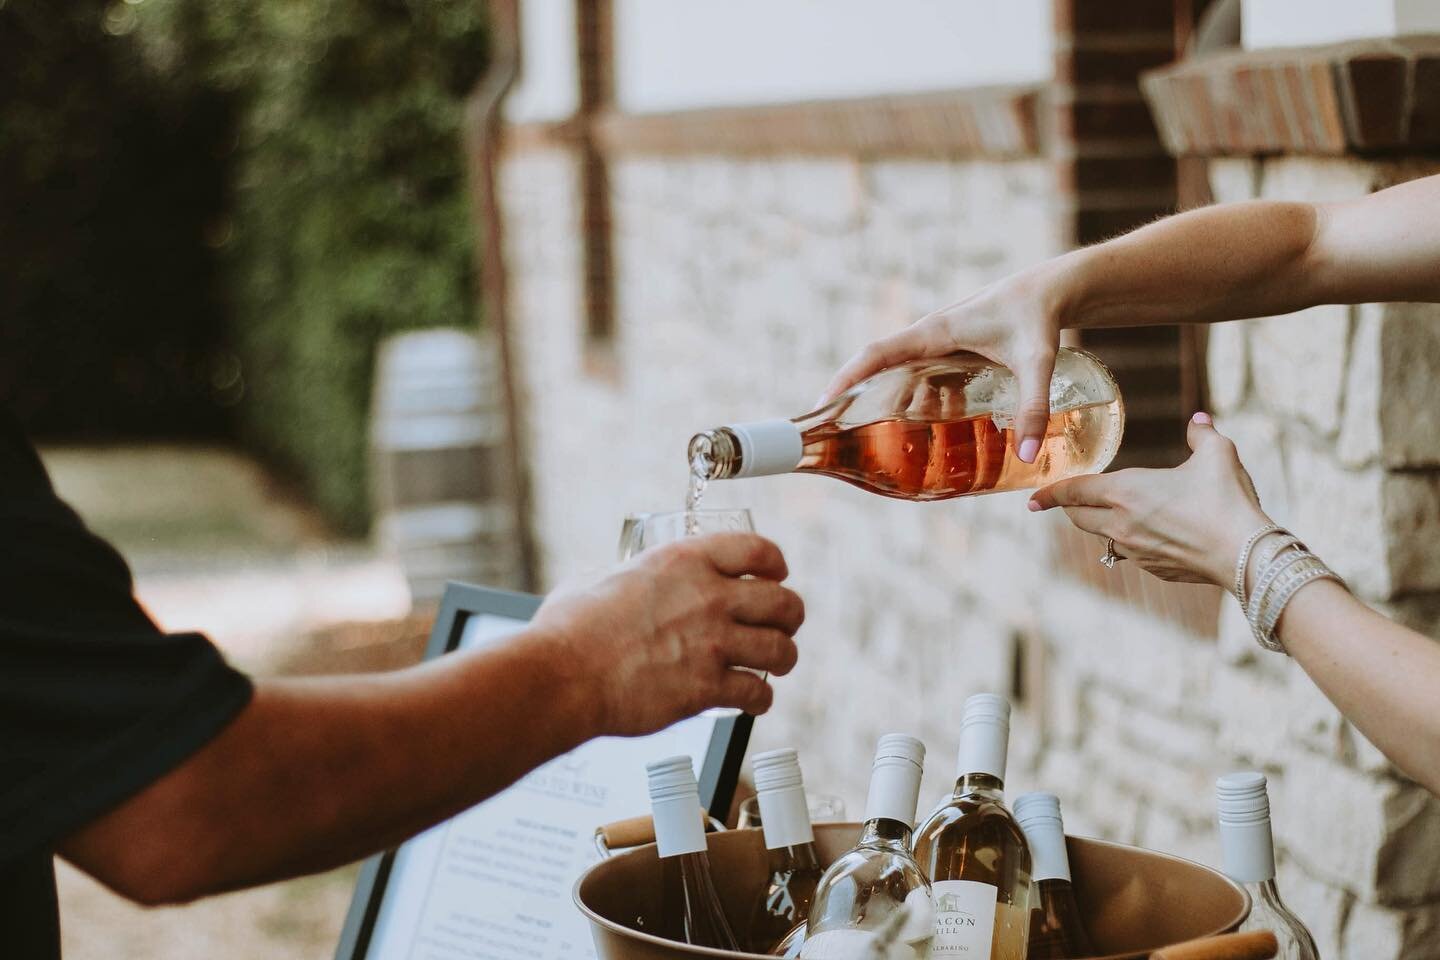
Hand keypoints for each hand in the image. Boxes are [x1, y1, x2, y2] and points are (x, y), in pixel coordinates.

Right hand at [530, 533, 804, 736]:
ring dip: (785, 657)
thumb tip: (615, 578)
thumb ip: (622, 575)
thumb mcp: (597, 577)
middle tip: (784, 625)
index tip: (776, 575)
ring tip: (778, 663)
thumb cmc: (569, 630)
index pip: (759, 549)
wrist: (563, 677)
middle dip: (790, 615)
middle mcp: (707, 597)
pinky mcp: (707, 687)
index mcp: (684, 561)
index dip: (776, 563)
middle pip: (783, 601)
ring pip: (782, 648)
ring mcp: (712, 643)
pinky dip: (761, 699)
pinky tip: (753, 700)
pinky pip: (758, 692)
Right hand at [819, 260, 1069, 461]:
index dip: (847, 377)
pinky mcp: (953, 351)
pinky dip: (920, 400)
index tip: (822, 403)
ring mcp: (940, 343)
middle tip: (842, 433)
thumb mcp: (1038, 361)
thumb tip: (1025, 454)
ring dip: (892, 403)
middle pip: (880, 368)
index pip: (878, 353)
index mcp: (935, 332)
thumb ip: (1032, 407)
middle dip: (858, 397)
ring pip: (903, 376)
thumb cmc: (1039, 316)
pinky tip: (930, 425)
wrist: (1054, 290)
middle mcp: (930, 336)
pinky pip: (925, 377)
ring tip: (882, 437)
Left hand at [1027, 414, 1269, 585]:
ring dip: (1098, 525)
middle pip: (1079, 518)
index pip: (1073, 491)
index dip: (1051, 493)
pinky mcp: (1154, 569)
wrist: (1245, 554)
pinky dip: (1127, 542)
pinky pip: (1129, 554)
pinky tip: (1145, 535)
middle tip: (1064, 503)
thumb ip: (1201, 435)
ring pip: (1102, 537)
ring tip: (1104, 515)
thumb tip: (1199, 420)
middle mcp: (1121, 523)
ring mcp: (1136, 550)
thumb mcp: (1217, 454)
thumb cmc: (1227, 501)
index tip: (1033, 499)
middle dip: (1069, 508)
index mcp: (1126, 491)